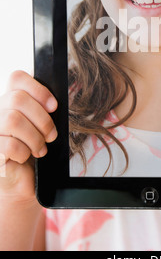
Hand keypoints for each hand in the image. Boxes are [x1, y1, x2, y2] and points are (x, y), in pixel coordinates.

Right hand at [0, 71, 56, 201]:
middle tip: (51, 135)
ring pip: (13, 120)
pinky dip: (24, 152)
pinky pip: (9, 144)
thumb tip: (55, 104)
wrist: (22, 181)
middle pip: (17, 99)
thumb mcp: (41, 126)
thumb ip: (44, 110)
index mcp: (9, 100)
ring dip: (34, 137)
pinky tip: (25, 157)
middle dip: (42, 119)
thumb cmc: (33, 150)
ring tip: (40, 149)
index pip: (16, 78)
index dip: (38, 89)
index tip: (54, 106)